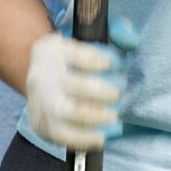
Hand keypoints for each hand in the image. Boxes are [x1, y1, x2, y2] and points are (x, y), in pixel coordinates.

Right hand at [23, 18, 137, 151]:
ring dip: (100, 116)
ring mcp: (40, 102)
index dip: (105, 61)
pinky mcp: (40, 124)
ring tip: (113, 114)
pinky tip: (102, 136)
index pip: (81, 55)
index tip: (115, 64)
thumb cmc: (73, 58)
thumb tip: (132, 41)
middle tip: (117, 92)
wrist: (39, 77)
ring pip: (72, 113)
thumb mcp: (88, 36)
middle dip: (106, 91)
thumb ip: (115, 32)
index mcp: (53, 50)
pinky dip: (87, 139)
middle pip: (78, 86)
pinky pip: (64, 136)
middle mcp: (43, 76)